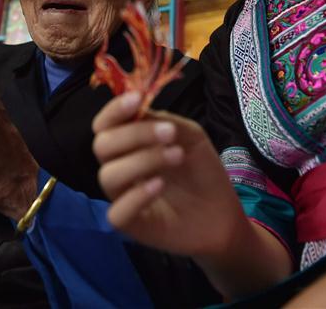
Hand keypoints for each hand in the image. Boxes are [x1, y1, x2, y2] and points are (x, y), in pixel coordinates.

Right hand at [93, 92, 245, 258]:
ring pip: (108, 176)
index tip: (136, 99)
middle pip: (102, 146)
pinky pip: (117, 212)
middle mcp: (118, 168)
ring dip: (142, 160)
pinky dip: (136, 196)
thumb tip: (140, 111)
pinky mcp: (131, 225)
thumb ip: (163, 121)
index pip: (104, 125)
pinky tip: (159, 185)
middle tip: (169, 133)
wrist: (223, 213)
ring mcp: (121, 197)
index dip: (114, 110)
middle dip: (134, 134)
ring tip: (177, 156)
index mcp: (127, 145)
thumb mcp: (190, 136)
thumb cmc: (201, 172)